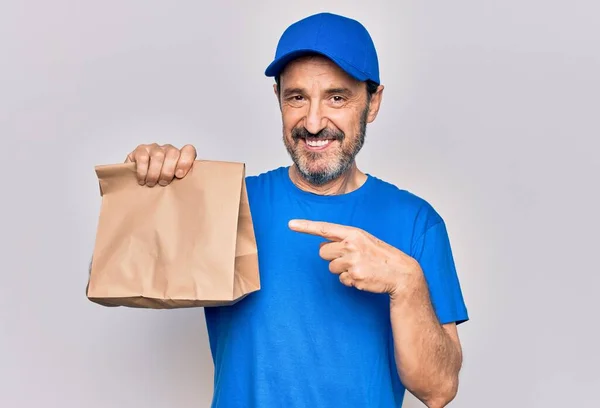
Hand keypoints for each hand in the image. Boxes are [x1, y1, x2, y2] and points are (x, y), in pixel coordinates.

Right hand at [125, 143, 196, 185]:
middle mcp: (168, 149)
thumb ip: (181, 183)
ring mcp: (154, 148)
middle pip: (173, 153)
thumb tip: (188, 192)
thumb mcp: (172, 184)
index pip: (189, 150)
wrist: (139, 185)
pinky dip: (143, 171)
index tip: (179, 175)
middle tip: (163, 183)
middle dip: (168, 171)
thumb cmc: (160, 183)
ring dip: (155, 172)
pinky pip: (143, 157)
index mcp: (180, 156)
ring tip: (152, 183)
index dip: (186, 162)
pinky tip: (142, 179)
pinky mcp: (141, 150)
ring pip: (158, 155)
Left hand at [289, 219, 423, 298]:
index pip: (324, 228)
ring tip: (360, 268)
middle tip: (350, 259)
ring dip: (342, 270)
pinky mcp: (354, 276)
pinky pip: (342, 280)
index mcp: (353, 233)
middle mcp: (351, 245)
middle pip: (323, 253)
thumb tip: (322, 247)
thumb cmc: (380, 255)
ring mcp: (352, 262)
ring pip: (331, 268)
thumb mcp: (364, 240)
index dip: (306, 226)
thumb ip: (344, 240)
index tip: (290, 224)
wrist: (401, 272)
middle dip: (332, 257)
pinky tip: (364, 276)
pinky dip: (350, 280)